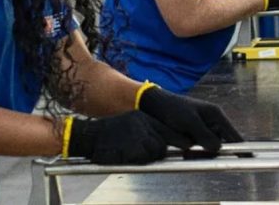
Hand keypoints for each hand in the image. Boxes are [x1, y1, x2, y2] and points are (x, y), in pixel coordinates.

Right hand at [68, 111, 185, 163]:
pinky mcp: (133, 147)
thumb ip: (147, 131)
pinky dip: (140, 160)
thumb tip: (165, 144)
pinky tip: (128, 156)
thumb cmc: (110, 135)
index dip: (180, 138)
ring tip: (135, 154)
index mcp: (143, 117)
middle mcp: (143, 123)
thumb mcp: (131, 124)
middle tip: (178, 153)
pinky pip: (146, 158)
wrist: (89, 136)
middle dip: (170, 149)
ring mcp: (138, 135)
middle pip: (167, 140)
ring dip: (151, 156)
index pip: (168, 128)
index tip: (189, 144)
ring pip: (158, 151)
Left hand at [139, 87, 243, 151]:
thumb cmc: (173, 109)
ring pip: (210, 147)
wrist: (155, 106)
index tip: (249, 157)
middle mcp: (213, 122)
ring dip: (201, 151)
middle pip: (222, 143)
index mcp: (216, 115)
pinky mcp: (196, 134)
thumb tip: (218, 148)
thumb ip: (204, 135)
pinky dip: (194, 150)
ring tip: (185, 146)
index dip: (242, 147)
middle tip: (194, 150)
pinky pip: (200, 147)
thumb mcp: (189, 121)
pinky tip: (184, 147)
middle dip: (211, 151)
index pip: (234, 135)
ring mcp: (205, 129)